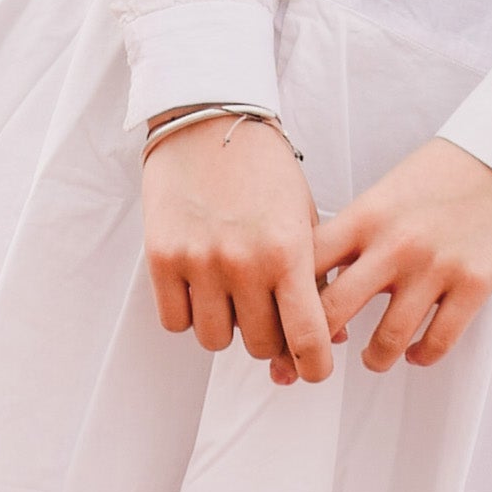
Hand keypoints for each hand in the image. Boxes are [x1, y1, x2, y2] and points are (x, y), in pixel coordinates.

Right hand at [143, 116, 332, 384]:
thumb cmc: (265, 171)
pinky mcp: (161, 258)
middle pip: (260, 345)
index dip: (314, 367)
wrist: (208, 121)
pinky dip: (189, 314)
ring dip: (226, 327)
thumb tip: (330, 342)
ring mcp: (199, 261)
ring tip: (230, 293)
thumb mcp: (305, 218)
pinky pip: (176, 322)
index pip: (308, 337)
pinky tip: (200, 286)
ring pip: (215, 340)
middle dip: (268, 338)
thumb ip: (317, 279)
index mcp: (289, 251)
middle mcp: (244, 261)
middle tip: (266, 312)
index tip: (312, 370)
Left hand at [310, 140, 491, 374]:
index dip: (289, 299)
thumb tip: (326, 278)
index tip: (290, 318)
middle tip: (318, 357)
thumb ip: (357, 233)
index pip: (307, 266)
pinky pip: (438, 341)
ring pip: (386, 339)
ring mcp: (435, 267)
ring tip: (374, 358)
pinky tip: (415, 353)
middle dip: (316, 344)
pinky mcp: (474, 285)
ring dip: (375, 358)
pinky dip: (421, 356)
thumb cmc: (445, 172)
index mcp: (366, 216)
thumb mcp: (388, 192)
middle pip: (333, 311)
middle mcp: (394, 244)